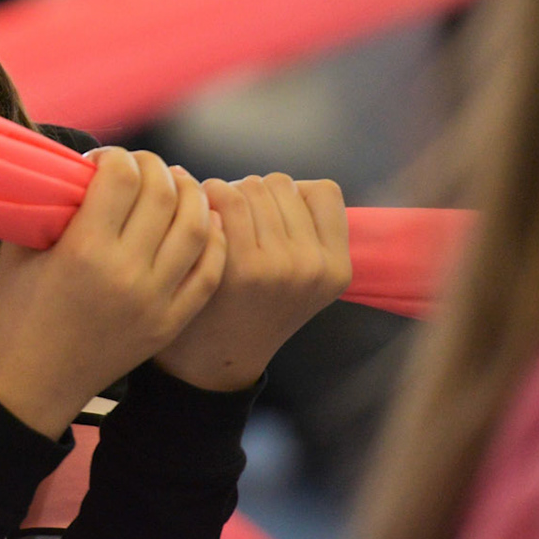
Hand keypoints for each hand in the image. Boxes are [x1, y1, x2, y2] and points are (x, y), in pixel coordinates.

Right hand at [0, 149, 224, 438]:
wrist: (35, 381)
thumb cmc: (18, 309)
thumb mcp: (19, 249)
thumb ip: (47, 205)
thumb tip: (72, 167)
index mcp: (83, 251)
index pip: (120, 178)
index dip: (116, 155)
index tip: (106, 158)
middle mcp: (126, 273)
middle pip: (163, 195)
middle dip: (154, 166)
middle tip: (141, 165)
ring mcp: (156, 300)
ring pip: (197, 228)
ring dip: (191, 195)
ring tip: (177, 184)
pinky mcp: (171, 320)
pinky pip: (209, 271)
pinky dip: (213, 239)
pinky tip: (203, 221)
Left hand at [155, 175, 350, 391]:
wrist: (212, 358)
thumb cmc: (249, 305)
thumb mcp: (299, 277)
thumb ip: (303, 231)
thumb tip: (276, 180)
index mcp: (338, 268)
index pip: (323, 192)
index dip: (290, 195)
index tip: (269, 217)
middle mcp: (316, 267)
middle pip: (282, 184)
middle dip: (253, 193)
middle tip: (234, 223)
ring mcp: (283, 267)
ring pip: (253, 186)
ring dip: (228, 193)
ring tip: (217, 222)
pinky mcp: (244, 266)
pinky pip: (228, 196)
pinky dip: (208, 195)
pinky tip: (201, 218)